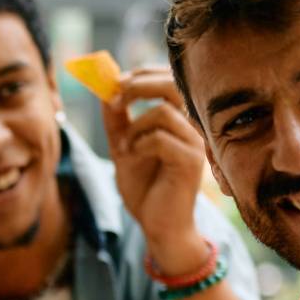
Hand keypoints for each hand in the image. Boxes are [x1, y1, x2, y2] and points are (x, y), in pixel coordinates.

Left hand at [103, 67, 210, 277]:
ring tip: (124, 148)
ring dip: (133, 127)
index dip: (142, 74)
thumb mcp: (123, 147)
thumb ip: (116, 120)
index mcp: (180, 119)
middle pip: (172, 85)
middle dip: (138, 86)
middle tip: (114, 98)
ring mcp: (194, 143)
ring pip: (162, 112)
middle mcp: (192, 127)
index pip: (170, 79)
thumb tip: (105, 89)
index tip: (115, 82)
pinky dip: (138, 145)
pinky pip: (159, 138)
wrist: (157, 225)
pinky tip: (131, 158)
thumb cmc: (145, 187)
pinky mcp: (190, 162)